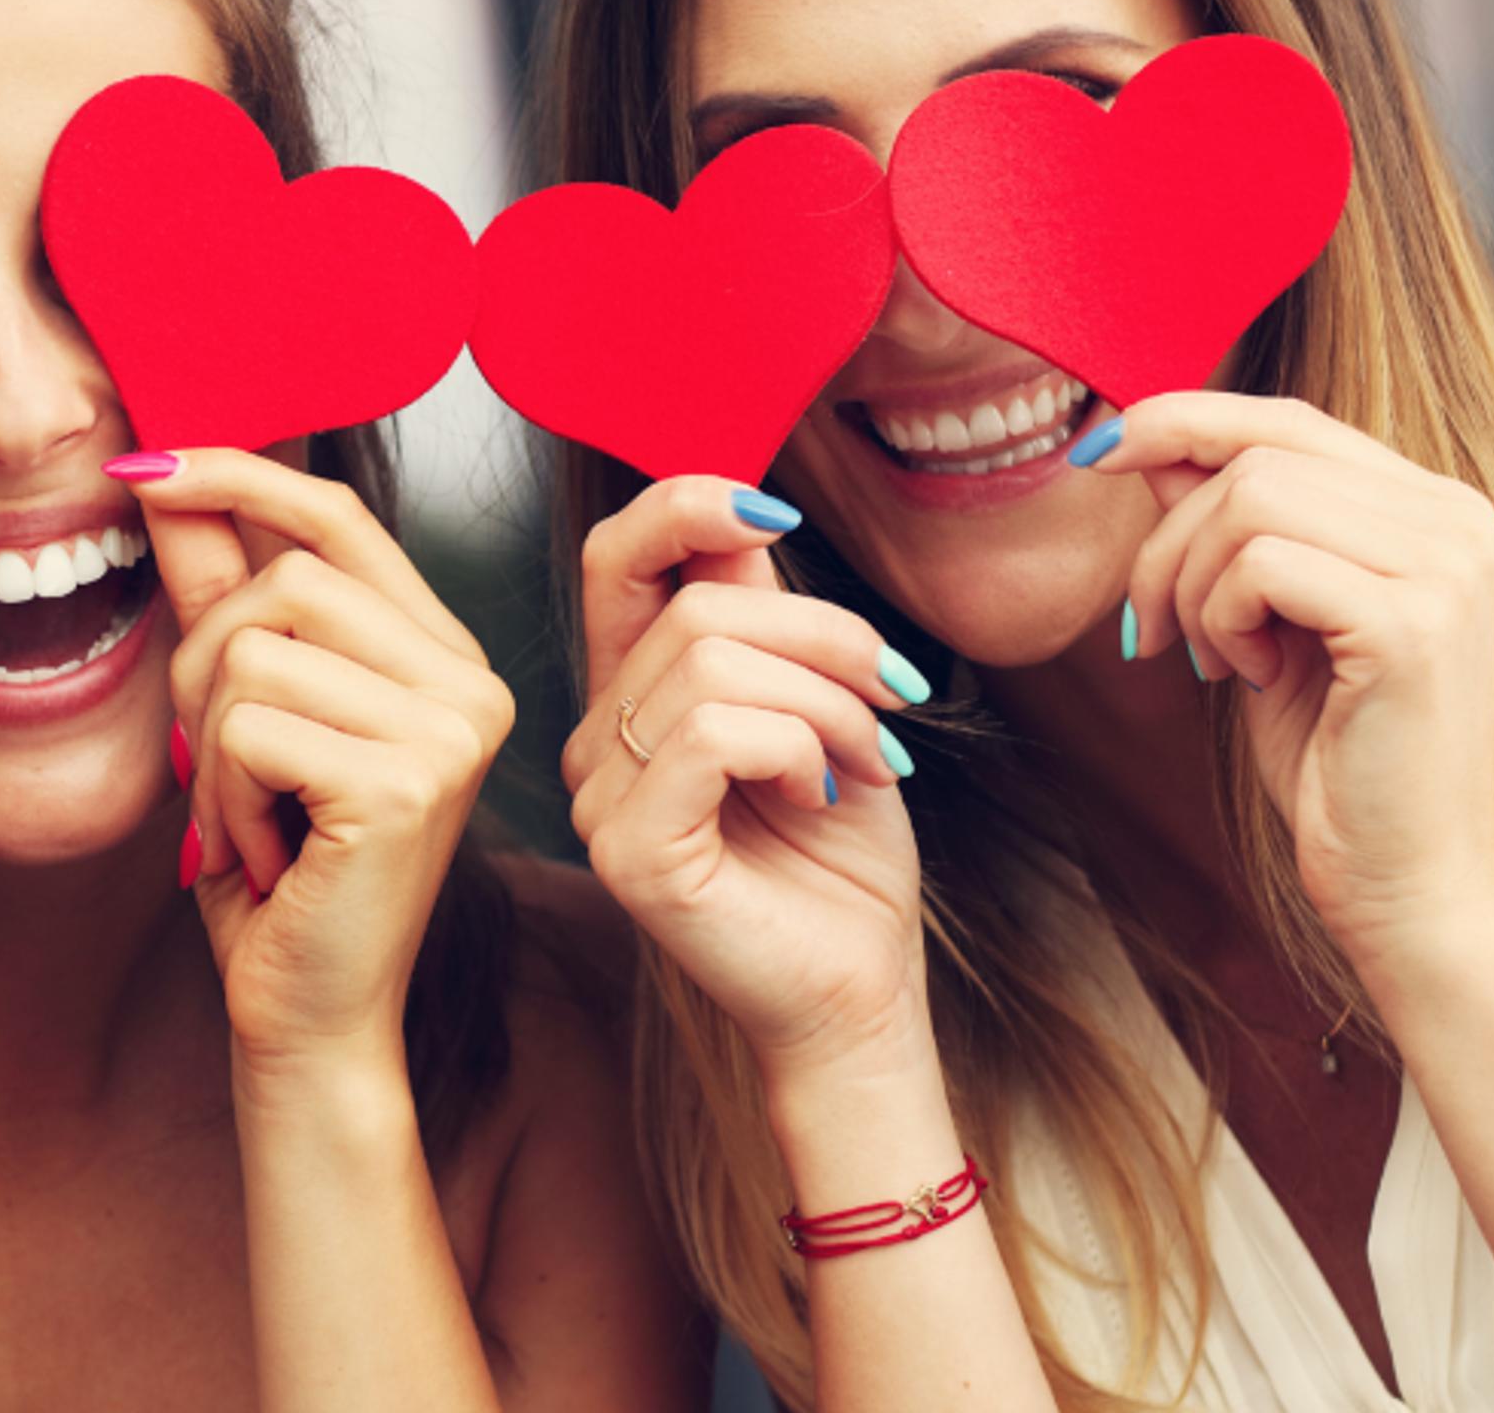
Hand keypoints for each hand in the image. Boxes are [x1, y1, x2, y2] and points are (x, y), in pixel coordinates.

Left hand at [124, 450, 511, 1076]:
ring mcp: (451, 730)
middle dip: (202, 664)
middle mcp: (470, 683)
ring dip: (210, 744)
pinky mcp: (407, 782)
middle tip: (218, 769)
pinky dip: (221, 793)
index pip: (337, 518)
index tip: (142, 467)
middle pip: (280, 578)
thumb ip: (215, 596)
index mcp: (441, 656)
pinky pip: (250, 726)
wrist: (306, 1016)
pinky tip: (262, 854)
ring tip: (249, 819)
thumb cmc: (276, 874)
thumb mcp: (238, 716)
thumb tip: (162, 480)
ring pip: (254, 650)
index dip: (237, 476)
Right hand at [559, 475, 931, 1074]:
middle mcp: (597, 741)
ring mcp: (600, 799)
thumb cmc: (843, 858)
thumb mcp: (817, 703)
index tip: (778, 513)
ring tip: (867, 765)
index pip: (615, 557)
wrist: (861, 990)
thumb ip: (766, 615)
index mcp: (634, 696)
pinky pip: (712, 734)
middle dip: (827, 639)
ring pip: (712, 663)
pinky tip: (821, 796)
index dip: (686, 504)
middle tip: (895, 707)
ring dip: (829, 704)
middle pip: (699, 607)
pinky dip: (796, 748)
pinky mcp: (629, 851)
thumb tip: (745, 504)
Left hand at [1090, 393, 1493, 956]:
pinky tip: (1249, 680)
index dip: (1181, 420)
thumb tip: (1151, 443)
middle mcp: (1455, 518)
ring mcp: (1445, 566)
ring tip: (1214, 661)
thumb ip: (1227, 525)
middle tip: (1154, 629)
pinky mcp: (1413, 623)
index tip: (1098, 456)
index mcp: (1431, 508)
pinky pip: (1260, 565)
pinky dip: (1223, 620)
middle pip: (1254, 455)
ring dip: (1191, 585)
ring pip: (1249, 500)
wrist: (1407, 880)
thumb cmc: (1337, 758)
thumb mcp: (1265, 619)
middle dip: (1167, 539)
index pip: (1286, 418)